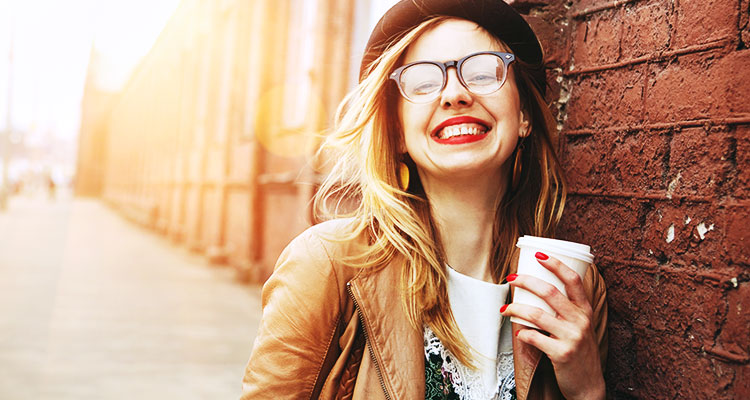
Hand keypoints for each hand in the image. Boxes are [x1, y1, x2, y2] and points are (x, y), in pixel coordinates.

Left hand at [500, 252, 604, 399]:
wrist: (589, 385)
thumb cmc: (580, 352)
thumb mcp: (581, 327)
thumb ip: (567, 310)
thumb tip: (537, 291)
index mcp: (585, 310)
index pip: (573, 280)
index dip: (556, 264)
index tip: (539, 254)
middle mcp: (581, 321)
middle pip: (550, 292)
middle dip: (526, 281)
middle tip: (511, 278)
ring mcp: (572, 337)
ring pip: (537, 314)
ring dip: (516, 309)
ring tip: (505, 308)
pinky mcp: (562, 353)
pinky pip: (534, 337)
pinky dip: (522, 333)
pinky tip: (518, 333)